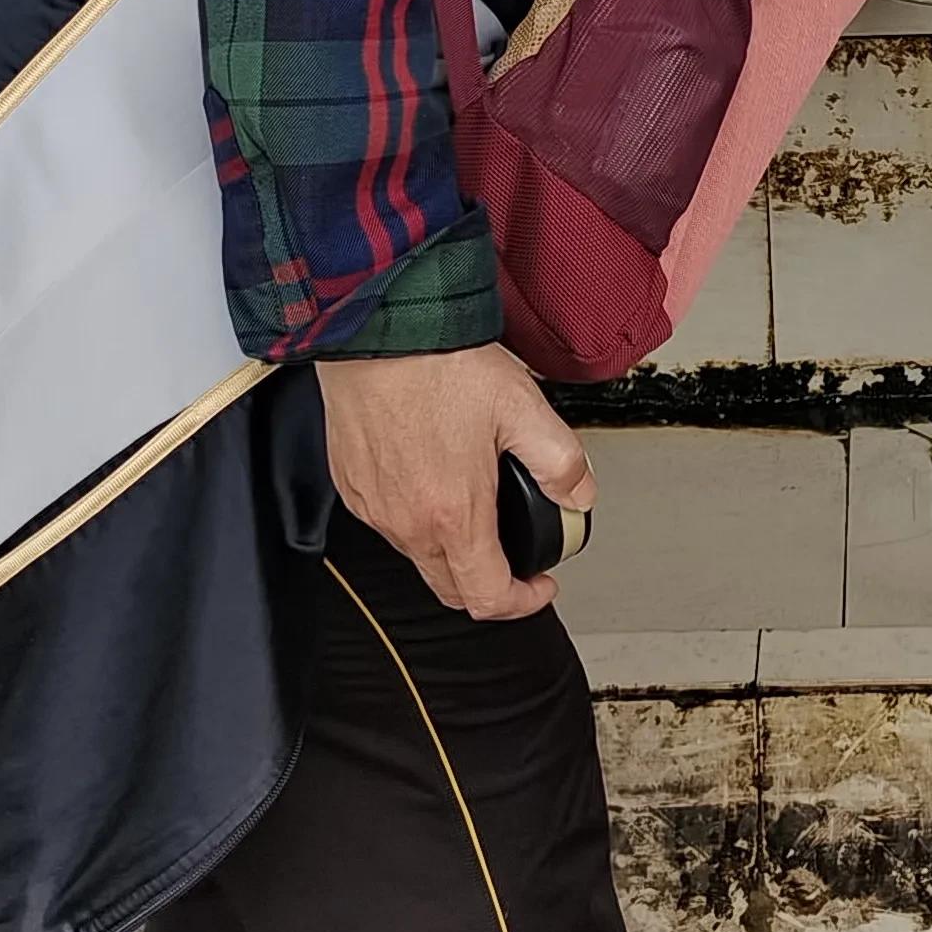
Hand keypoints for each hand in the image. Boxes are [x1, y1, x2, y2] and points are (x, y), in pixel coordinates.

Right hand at [317, 342, 591, 620]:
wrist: (375, 329)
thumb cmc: (437, 363)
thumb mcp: (523, 407)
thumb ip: (560, 461)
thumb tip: (579, 493)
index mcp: (452, 515)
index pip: (486, 598)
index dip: (522, 602)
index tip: (540, 584)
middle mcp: (405, 522)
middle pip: (450, 586)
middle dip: (489, 581)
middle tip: (517, 554)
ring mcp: (373, 507)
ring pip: (418, 554)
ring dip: (452, 547)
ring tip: (479, 504)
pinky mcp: (351, 485)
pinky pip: (388, 521)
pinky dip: (417, 517)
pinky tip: (435, 477)